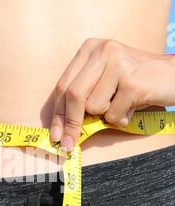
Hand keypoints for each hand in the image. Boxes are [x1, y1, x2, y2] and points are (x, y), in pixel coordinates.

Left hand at [51, 38, 174, 149]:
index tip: (55, 135)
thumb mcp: (104, 80)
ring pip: (93, 107)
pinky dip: (121, 119)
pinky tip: (132, 107)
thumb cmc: (134, 81)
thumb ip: (83, 96)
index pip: (63, 86)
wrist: (173, 76)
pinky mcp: (133, 82)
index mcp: (90, 49)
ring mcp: (119, 64)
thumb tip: (62, 129)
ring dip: (106, 115)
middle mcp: (103, 51)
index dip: (57, 114)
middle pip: (73, 95)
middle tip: (68, 143)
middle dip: (70, 124)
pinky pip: (113, 115)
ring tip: (122, 104)